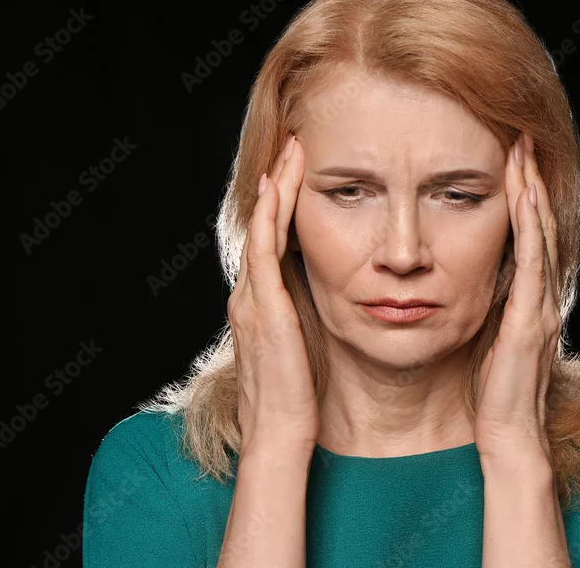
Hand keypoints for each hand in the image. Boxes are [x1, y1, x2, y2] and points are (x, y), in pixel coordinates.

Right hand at [228, 135, 318, 455]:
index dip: (283, 206)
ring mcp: (252, 297)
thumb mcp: (300, 350)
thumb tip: (329, 304)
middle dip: (278, 185)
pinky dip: (268, 215)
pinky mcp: (262, 304)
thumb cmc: (295, 398)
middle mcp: (250, 294)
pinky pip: (263, 248)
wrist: (279, 432)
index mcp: (260, 304)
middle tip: (293, 147)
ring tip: (290, 152)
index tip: (300, 175)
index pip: (271, 242)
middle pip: (263, 225)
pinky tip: (277, 186)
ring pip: (261, 227)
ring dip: (275, 188)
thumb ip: (305, 323)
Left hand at [474, 132, 560, 462]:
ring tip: (521, 152)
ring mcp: (539, 306)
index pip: (524, 237)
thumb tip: (457, 279)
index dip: (518, 197)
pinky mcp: (531, 319)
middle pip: (536, 226)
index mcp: (525, 301)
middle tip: (520, 138)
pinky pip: (532, 263)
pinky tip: (522, 197)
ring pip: (538, 235)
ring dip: (530, 192)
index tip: (507, 159)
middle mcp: (538, 297)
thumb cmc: (491, 395)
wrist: (507, 438)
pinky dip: (529, 226)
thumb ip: (482, 308)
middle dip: (528, 181)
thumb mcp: (484, 340)